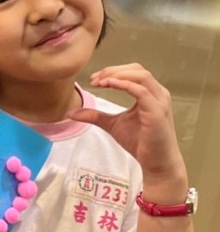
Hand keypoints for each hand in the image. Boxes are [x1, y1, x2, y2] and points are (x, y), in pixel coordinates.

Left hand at [72, 65, 186, 182]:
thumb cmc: (139, 142)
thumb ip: (94, 116)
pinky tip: (109, 85)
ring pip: (141, 76)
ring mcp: (159, 101)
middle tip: (94, 79)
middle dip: (113, 71)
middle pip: (137, 69)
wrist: (156, 162)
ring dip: (118, 75)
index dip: (112, 71)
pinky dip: (125, 85)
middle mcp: (157, 93)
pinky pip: (142, 92)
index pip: (132, 72)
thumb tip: (70, 112)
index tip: (93, 79)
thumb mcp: (112, 124)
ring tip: (100, 82)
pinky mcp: (157, 111)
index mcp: (149, 93)